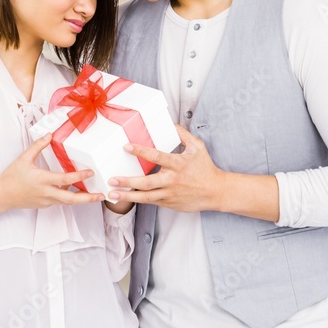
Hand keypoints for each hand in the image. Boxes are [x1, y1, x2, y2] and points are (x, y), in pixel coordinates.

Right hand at [0, 132, 104, 210]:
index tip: (91, 173)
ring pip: (68, 202)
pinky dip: (70, 198)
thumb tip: (49, 134)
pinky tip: (78, 192)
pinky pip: (61, 201)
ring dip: (82, 199)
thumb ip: (37, 146)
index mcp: (42, 180)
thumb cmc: (11, 177)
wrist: (1, 196)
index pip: (65, 179)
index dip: (79, 176)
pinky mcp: (45, 205)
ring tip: (96, 195)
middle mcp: (46, 193)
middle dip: (88, 198)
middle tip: (102, 195)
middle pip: (71, 199)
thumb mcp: (23, 158)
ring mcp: (46, 201)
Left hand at [107, 125, 225, 212]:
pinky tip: (126, 197)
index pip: (156, 156)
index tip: (127, 147)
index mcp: (178, 164)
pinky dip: (138, 200)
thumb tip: (171, 124)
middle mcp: (172, 180)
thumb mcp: (198, 147)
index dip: (141, 151)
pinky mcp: (169, 203)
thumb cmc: (206, 168)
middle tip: (112, 179)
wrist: (216, 192)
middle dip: (128, 181)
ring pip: (146, 197)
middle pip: (146, 182)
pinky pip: (151, 201)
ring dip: (128, 196)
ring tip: (111, 194)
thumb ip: (183, 135)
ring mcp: (170, 194)